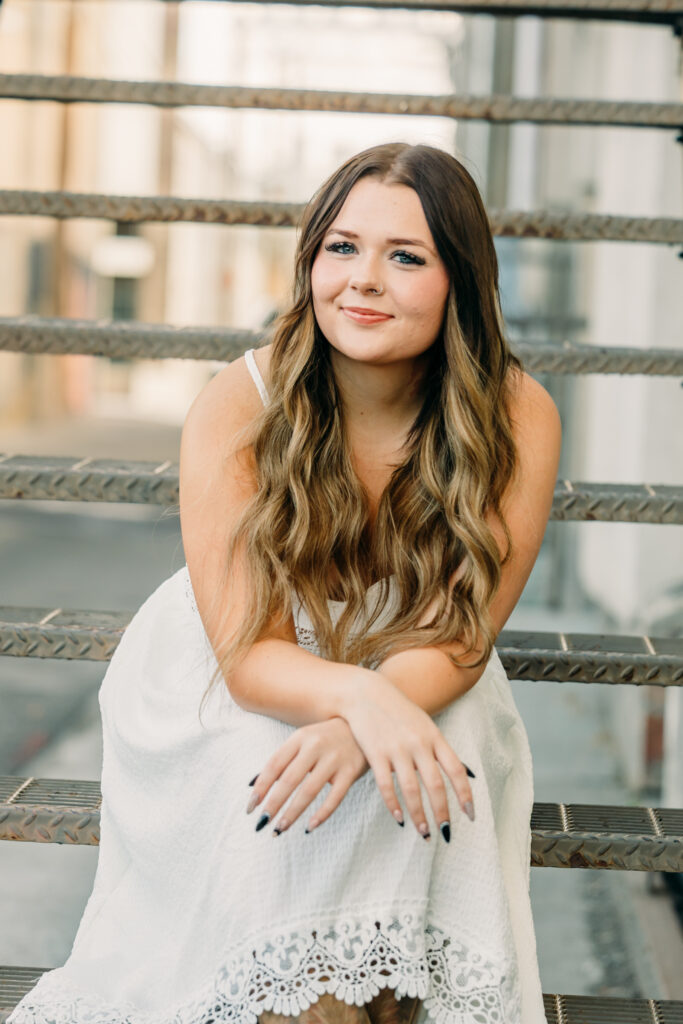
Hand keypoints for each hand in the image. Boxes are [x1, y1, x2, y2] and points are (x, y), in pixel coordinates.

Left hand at [246, 716, 369, 834]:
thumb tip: (252, 785)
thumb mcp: (302, 740)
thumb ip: (280, 760)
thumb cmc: (325, 737)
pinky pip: (335, 797)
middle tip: (262, 823)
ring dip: (292, 813)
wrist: (363, 724)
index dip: (261, 787)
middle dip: (273, 804)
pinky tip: (309, 827)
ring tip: (280, 829)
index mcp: (300, 737)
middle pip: (289, 780)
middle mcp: (315, 746)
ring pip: (309, 791)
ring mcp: (334, 758)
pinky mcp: (351, 771)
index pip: (274, 765)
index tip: (250, 808)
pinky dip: (321, 814)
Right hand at [340, 668, 474, 838]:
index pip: (456, 770)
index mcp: (434, 736)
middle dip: (442, 812)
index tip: (470, 815)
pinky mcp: (376, 754)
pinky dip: (394, 805)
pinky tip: (399, 818)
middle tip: (446, 833)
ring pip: (412, 789)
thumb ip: (441, 748)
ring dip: (419, 814)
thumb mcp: (425, 724)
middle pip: (435, 784)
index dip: (465, 794)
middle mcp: (418, 744)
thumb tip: (465, 773)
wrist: (366, 694)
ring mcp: (397, 749)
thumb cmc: (398, 712)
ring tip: (424, 832)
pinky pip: (386, 785)